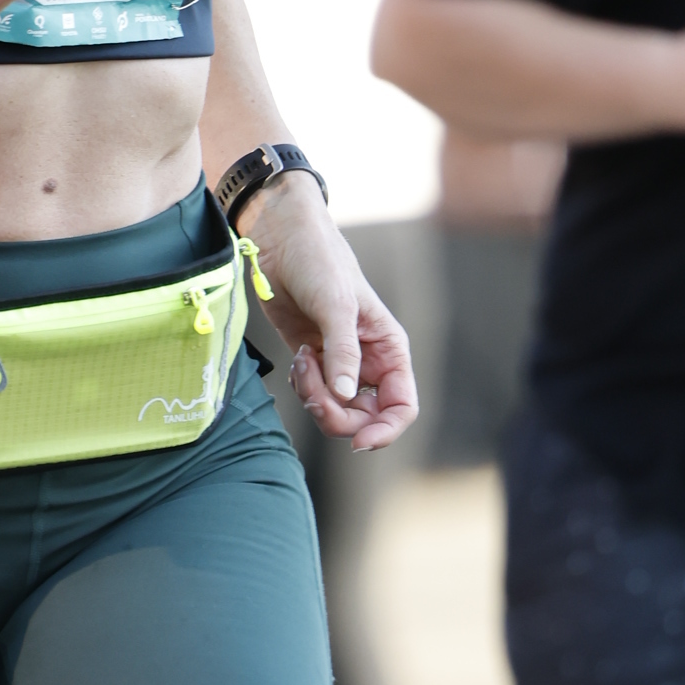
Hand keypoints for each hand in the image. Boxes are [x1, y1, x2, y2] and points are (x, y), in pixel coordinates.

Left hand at [242, 174, 416, 451]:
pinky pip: (312, 396)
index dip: (386, 431)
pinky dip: (302, 387)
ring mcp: (339, 365)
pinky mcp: (312, 362)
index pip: (402, 407)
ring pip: (334, 411)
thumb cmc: (319, 262)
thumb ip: (342, 353)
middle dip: (336, 414)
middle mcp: (369, 363)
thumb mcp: (335, 305)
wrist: (282, 241)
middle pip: (363, 419)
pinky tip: (297, 357)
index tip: (359, 442)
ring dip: (314, 397)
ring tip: (302, 360)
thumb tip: (344, 396)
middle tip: (312, 387)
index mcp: (389, 350)